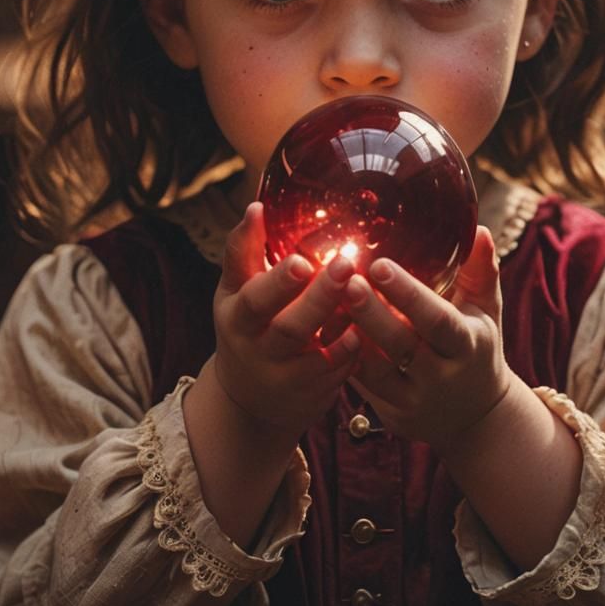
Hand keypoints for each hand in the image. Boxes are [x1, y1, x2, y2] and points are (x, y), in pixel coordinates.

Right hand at [212, 202, 359, 435]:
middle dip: (318, 298)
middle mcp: (258, 350)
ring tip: (363, 294)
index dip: (277, 282)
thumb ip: (243, 251)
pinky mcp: (312, 394)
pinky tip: (369, 330)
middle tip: (345, 264)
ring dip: (341, 324)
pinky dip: (353, 353)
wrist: (249, 399)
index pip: (253, 299)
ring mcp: (285, 377)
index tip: (302, 260)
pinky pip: (336, 374)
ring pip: (314, 355)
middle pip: (288, 328)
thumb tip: (256, 206)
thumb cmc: (248, 326)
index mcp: (237, 317)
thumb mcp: (235, 291)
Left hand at [342, 226, 513, 453]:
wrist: (474, 416)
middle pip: (401, 345)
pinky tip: (322, 327)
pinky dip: (341, 357)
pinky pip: (361, 385)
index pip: (438, 320)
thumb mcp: (486, 311)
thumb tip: (478, 230)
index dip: (409, 295)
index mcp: (467, 345)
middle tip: (344, 281)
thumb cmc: (476, 347)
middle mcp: (441, 375)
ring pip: (375, 370)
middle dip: (371, 313)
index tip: (380, 265)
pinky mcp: (390, 412)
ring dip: (348, 336)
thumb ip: (481, 271)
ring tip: (326, 302)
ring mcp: (414, 398)